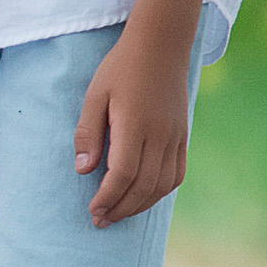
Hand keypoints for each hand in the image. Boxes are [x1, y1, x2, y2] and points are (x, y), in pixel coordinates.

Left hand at [75, 26, 192, 226]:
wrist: (160, 46)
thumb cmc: (120, 68)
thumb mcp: (94, 95)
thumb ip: (88, 133)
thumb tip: (83, 171)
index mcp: (135, 125)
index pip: (123, 174)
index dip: (107, 197)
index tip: (92, 210)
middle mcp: (160, 135)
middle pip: (143, 185)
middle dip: (120, 208)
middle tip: (100, 220)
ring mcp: (175, 136)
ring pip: (162, 185)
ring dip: (140, 205)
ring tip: (119, 213)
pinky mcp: (183, 135)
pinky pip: (177, 174)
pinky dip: (161, 191)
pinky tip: (144, 197)